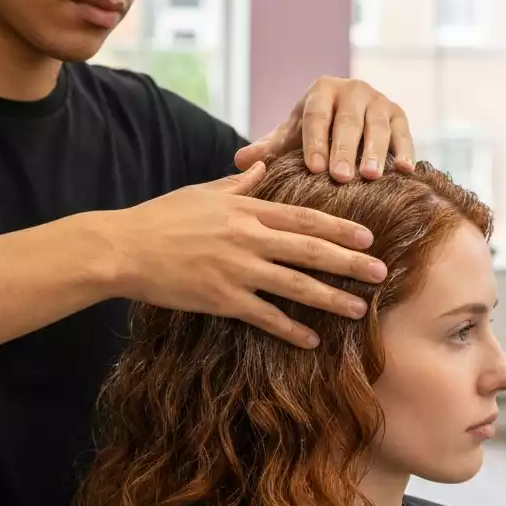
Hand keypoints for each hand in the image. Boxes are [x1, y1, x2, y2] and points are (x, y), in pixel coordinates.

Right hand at [109, 162, 386, 348]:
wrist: (124, 249)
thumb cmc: (161, 217)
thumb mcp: (201, 192)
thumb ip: (238, 184)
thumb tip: (263, 165)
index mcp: (246, 210)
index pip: (303, 217)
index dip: (339, 227)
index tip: (367, 236)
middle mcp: (248, 238)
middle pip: (311, 250)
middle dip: (350, 263)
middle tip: (382, 272)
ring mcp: (237, 270)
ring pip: (296, 286)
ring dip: (332, 298)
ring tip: (360, 309)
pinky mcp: (222, 299)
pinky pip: (265, 316)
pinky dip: (290, 329)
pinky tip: (311, 340)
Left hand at [235, 77, 414, 181]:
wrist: (346, 118)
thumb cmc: (313, 132)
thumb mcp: (291, 136)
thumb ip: (268, 148)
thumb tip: (239, 160)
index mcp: (321, 91)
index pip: (316, 116)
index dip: (315, 141)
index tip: (313, 169)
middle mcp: (351, 90)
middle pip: (347, 121)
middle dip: (344, 149)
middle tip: (341, 177)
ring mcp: (378, 101)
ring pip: (377, 126)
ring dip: (375, 152)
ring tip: (370, 176)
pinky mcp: (399, 114)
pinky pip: (403, 132)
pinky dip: (405, 151)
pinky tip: (405, 171)